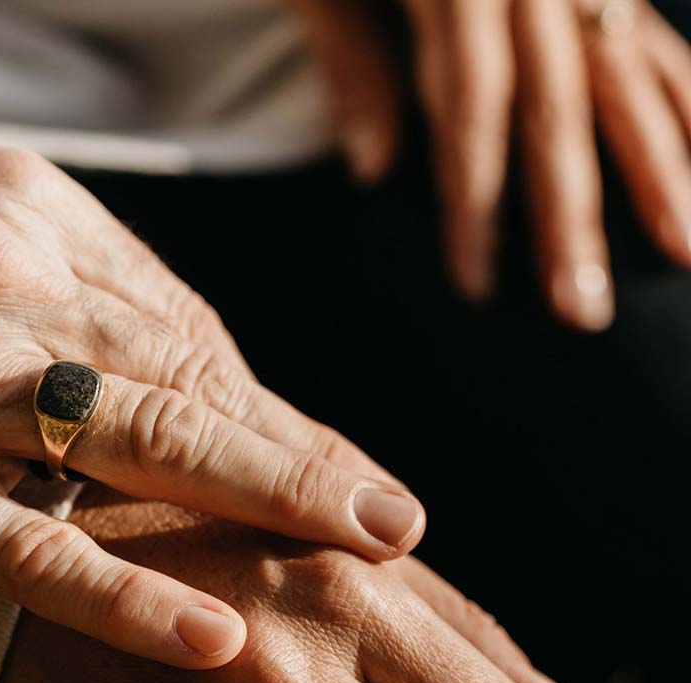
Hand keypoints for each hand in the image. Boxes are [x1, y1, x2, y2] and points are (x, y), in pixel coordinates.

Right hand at [0, 147, 423, 669]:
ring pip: (131, 445)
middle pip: (189, 381)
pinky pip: (20, 540)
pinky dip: (116, 590)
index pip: (187, 336)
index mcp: (29, 222)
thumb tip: (166, 367)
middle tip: (408, 524)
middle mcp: (1, 283)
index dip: (278, 419)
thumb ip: (57, 287)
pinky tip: (207, 634)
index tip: (355, 483)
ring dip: (260, 504)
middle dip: (307, 458)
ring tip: (369, 558)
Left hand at [296, 0, 690, 328]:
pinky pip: (653, 41)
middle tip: (584, 313)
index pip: (473, 106)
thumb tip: (377, 170)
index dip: (477, 200)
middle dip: (574, 216)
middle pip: (560, 108)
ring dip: (660, 170)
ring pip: (626, 78)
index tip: (477, 285)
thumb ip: (354, 58)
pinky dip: (683, 100)